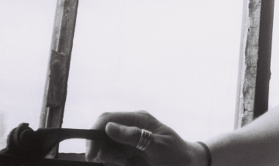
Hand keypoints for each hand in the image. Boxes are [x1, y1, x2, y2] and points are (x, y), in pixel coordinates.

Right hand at [85, 111, 206, 165]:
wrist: (185, 164)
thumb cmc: (175, 154)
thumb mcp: (156, 146)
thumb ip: (134, 136)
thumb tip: (109, 127)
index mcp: (138, 118)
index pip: (107, 118)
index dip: (94, 133)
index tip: (92, 153)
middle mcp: (130, 126)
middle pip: (101, 133)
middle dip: (101, 148)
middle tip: (117, 161)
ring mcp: (128, 138)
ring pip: (104, 146)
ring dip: (109, 157)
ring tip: (126, 162)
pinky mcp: (127, 150)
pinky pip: (111, 155)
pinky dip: (114, 161)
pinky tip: (127, 163)